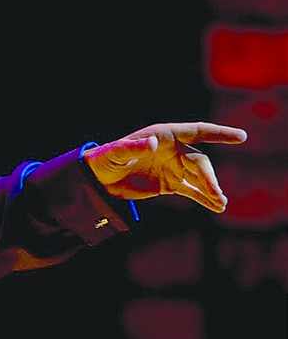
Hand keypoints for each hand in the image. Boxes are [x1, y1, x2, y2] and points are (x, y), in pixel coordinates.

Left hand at [83, 122, 246, 211]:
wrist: (99, 179)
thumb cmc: (106, 159)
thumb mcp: (116, 153)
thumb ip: (133, 148)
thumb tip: (153, 143)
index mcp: (164, 135)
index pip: (197, 131)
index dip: (219, 133)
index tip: (241, 137)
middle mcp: (173, 150)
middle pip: (199, 161)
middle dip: (209, 177)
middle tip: (217, 195)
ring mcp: (173, 167)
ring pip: (199, 177)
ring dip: (210, 189)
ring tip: (220, 204)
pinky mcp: (170, 184)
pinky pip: (192, 190)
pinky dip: (203, 198)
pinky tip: (215, 207)